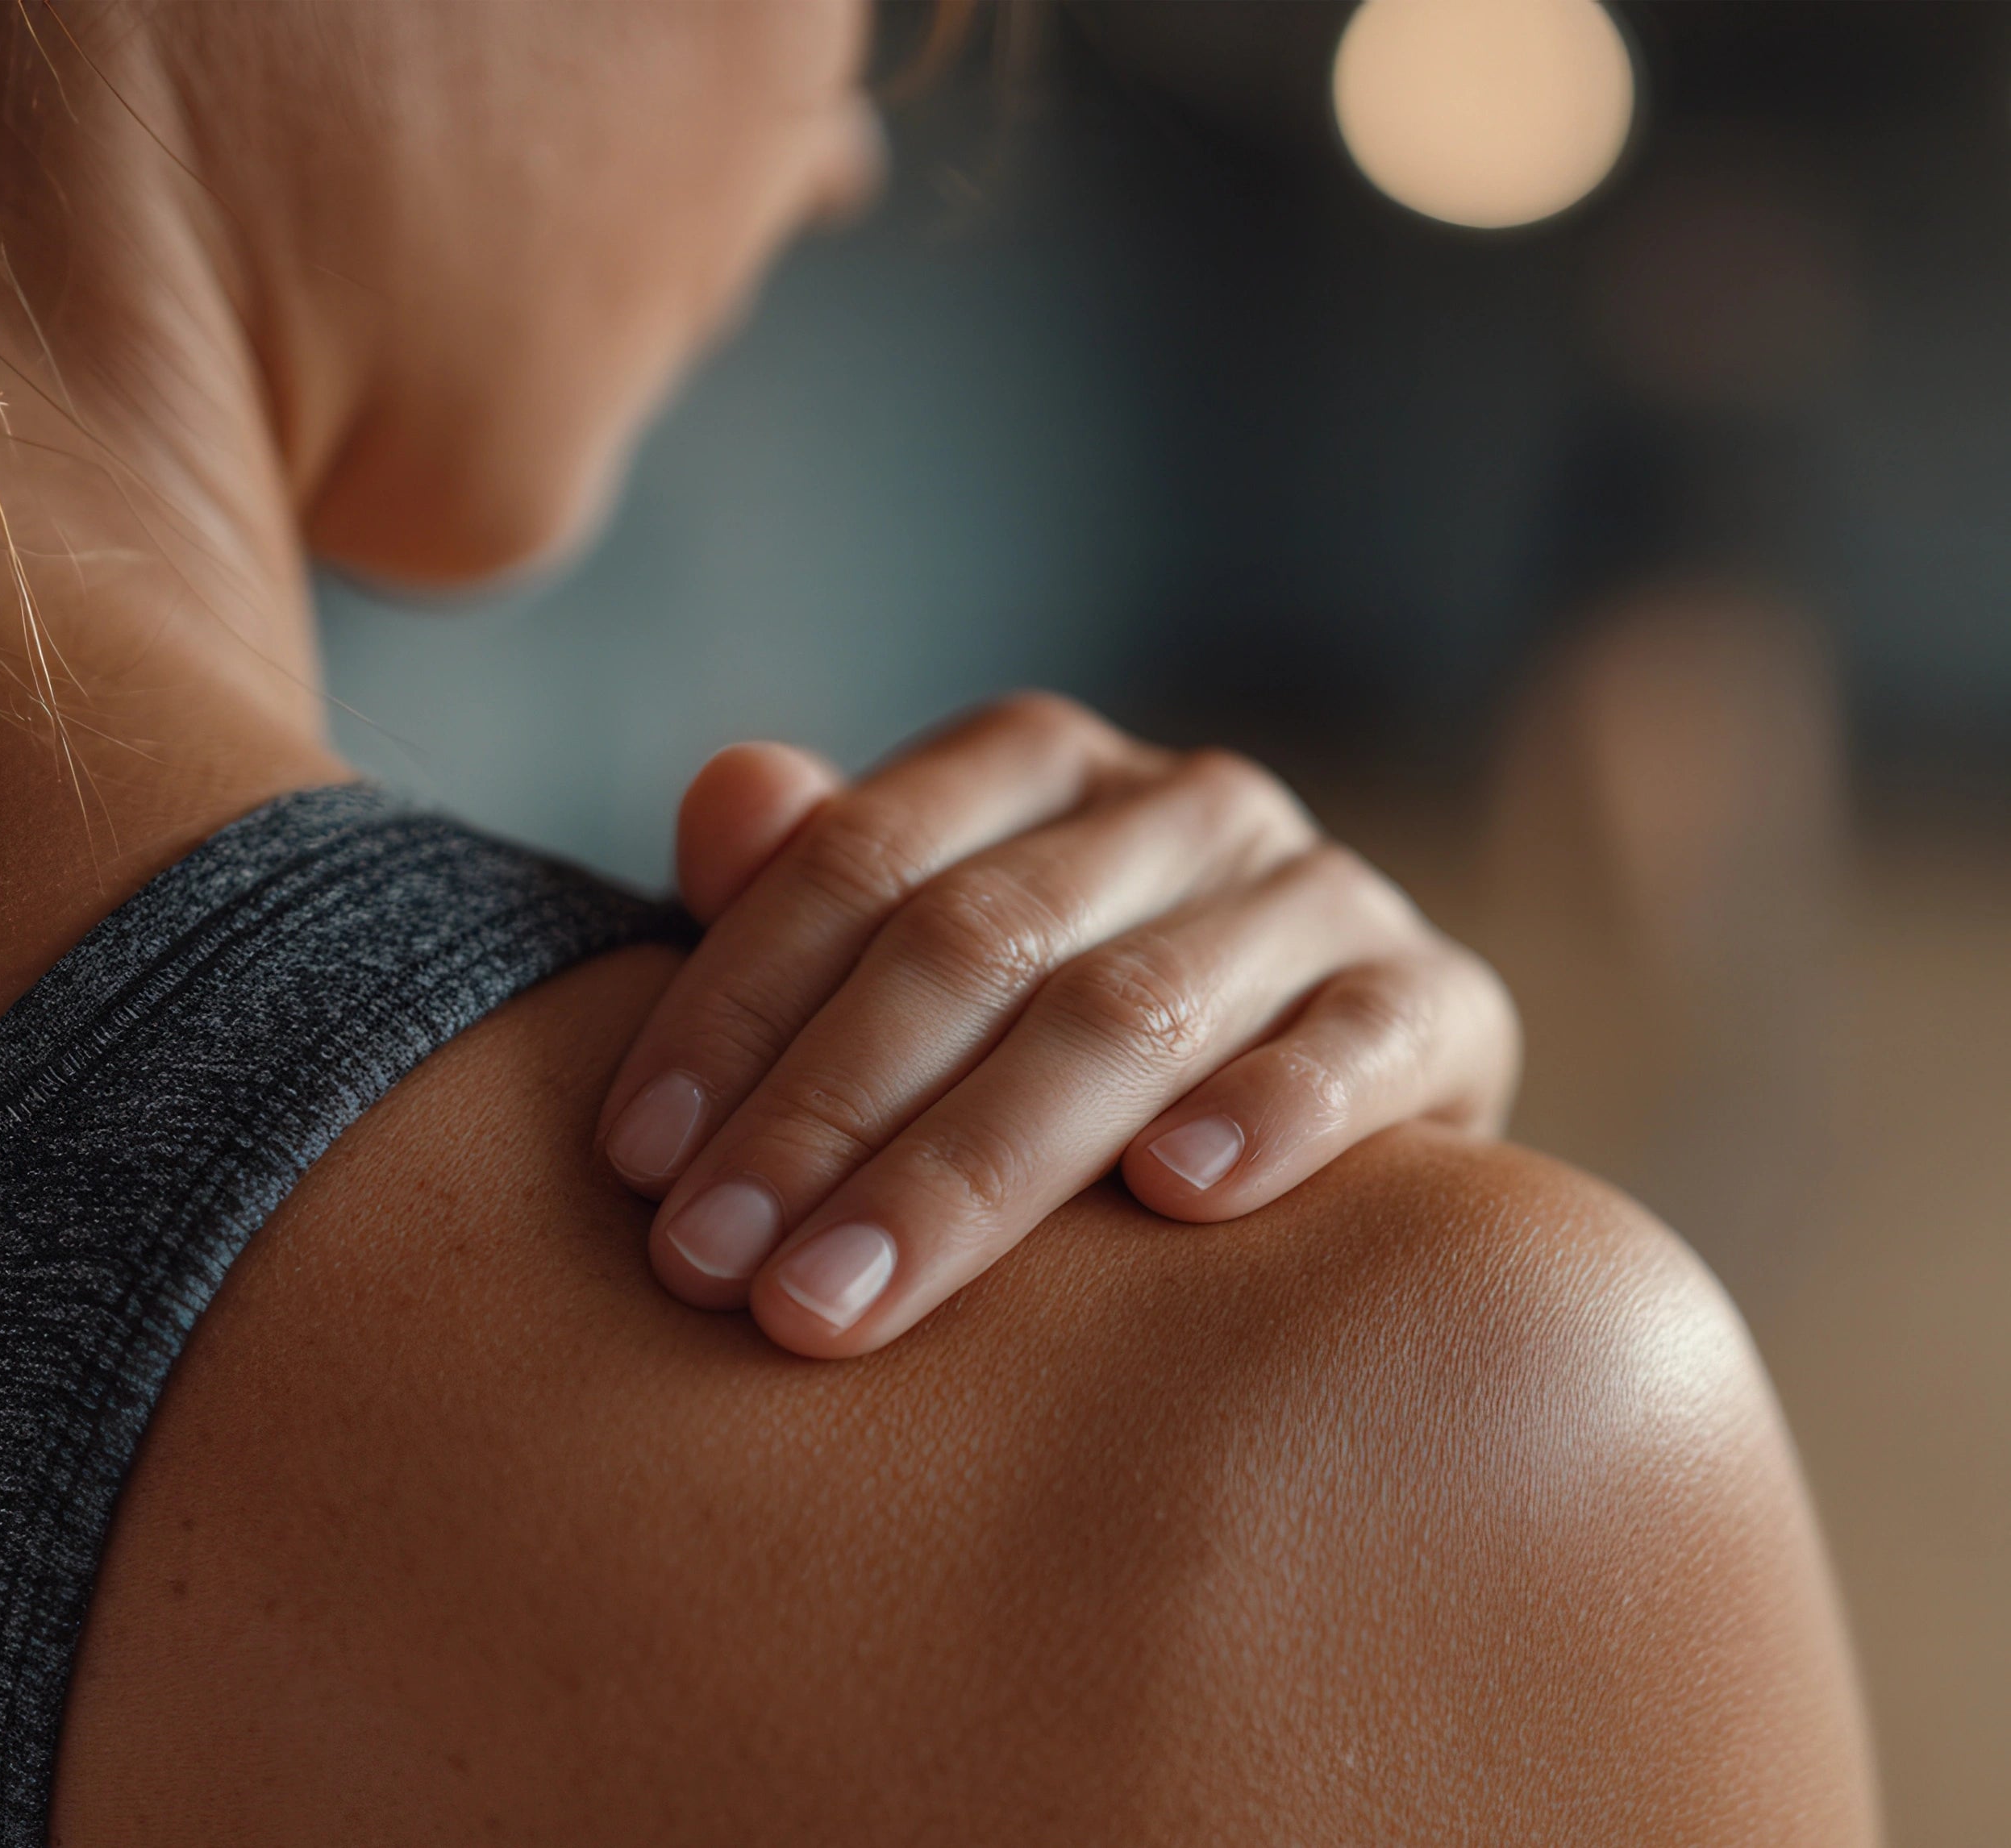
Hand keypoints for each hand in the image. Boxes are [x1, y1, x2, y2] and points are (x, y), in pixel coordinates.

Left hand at [596, 692, 1520, 1358]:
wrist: (1317, 1084)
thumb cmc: (1055, 1033)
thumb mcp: (925, 955)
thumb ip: (812, 886)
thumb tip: (721, 798)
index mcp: (1032, 765)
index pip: (855, 862)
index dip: (734, 1009)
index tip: (639, 1165)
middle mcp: (1178, 802)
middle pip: (975, 944)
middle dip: (826, 1116)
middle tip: (715, 1271)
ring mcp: (1316, 891)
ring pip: (1128, 1010)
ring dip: (975, 1166)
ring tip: (849, 1295)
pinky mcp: (1438, 1000)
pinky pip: (1357, 1045)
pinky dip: (1270, 1112)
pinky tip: (1178, 1200)